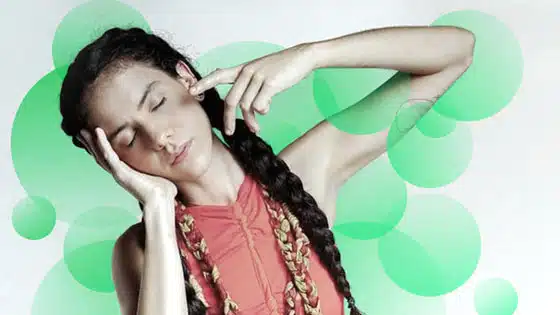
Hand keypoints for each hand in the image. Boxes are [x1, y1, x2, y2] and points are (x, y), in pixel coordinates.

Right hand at [77, 127, 177, 205]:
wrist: (162, 201)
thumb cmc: (164, 191)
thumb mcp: (160, 176)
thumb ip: (160, 171)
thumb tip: (170, 170)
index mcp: (128, 173)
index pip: (111, 159)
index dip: (102, 149)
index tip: (95, 140)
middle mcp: (120, 173)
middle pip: (100, 156)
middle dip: (91, 144)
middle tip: (80, 132)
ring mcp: (118, 172)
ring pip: (100, 154)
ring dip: (91, 142)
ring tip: (82, 131)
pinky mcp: (120, 172)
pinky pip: (108, 155)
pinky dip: (102, 143)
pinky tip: (97, 132)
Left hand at [189, 43, 316, 134]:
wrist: (301, 57)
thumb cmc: (282, 68)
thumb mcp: (261, 74)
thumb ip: (251, 89)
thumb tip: (251, 111)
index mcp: (243, 69)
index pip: (218, 75)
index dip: (204, 83)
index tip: (191, 90)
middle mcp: (247, 72)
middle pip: (231, 100)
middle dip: (228, 118)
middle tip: (229, 131)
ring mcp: (258, 77)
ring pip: (246, 105)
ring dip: (250, 120)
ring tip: (256, 128)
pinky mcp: (270, 82)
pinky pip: (260, 104)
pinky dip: (262, 111)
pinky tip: (267, 111)